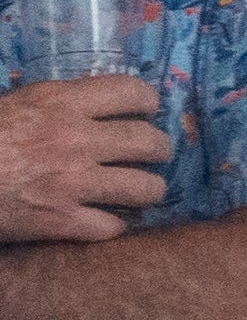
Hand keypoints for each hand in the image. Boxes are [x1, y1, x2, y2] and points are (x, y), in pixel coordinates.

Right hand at [0, 75, 169, 241]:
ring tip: (142, 191)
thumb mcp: (12, 104)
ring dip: (149, 190)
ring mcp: (73, 183)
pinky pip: (114, 227)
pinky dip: (114, 226)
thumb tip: (87, 107)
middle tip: (153, 155)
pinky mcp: (62, 221)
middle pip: (150, 142)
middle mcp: (76, 139)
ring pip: (146, 187)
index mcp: (60, 102)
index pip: (132, 92)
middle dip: (158, 150)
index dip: (147, 103)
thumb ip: (53, 106)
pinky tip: (106, 221)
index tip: (146, 112)